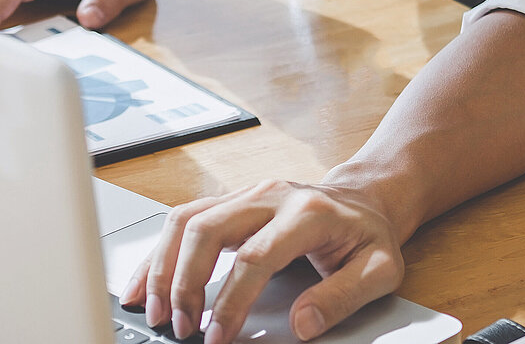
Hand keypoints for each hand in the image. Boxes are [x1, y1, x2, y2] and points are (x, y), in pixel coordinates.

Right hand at [118, 180, 404, 343]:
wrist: (363, 200)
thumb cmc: (368, 236)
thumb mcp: (380, 270)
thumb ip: (343, 297)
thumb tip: (302, 324)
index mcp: (307, 213)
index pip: (255, 257)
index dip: (231, 301)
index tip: (218, 336)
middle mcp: (269, 195)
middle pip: (207, 230)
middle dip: (185, 284)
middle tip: (182, 327)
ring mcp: (245, 194)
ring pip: (186, 220)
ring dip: (162, 267)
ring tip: (155, 310)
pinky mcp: (229, 201)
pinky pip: (183, 219)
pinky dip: (158, 252)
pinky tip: (144, 282)